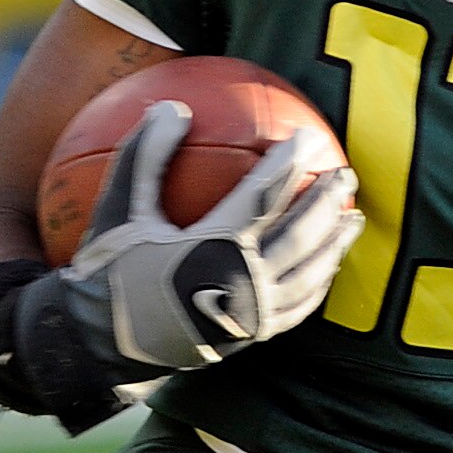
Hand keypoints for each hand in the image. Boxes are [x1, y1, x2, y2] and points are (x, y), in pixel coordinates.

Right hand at [52, 100, 361, 380]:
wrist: (100, 346)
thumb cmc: (108, 273)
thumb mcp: (118, 211)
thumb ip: (144, 156)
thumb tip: (172, 106)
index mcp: (210, 250)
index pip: (263, 197)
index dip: (288, 163)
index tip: (305, 137)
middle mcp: (239, 285)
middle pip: (300, 235)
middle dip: (327, 200)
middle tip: (345, 173)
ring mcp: (250, 315)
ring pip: (309, 274)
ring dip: (334, 244)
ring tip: (351, 218)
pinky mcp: (251, 337)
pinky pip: (298, 308)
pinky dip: (318, 282)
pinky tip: (325, 266)